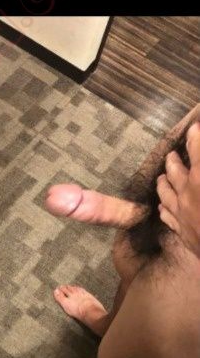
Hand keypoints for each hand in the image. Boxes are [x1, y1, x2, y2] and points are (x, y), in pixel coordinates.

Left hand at [157, 121, 199, 257]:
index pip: (196, 148)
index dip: (195, 136)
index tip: (193, 128)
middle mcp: (188, 189)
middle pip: (175, 169)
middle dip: (173, 159)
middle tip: (171, 154)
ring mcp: (181, 210)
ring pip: (165, 191)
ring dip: (163, 182)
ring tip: (161, 176)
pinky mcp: (180, 229)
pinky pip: (167, 215)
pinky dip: (164, 208)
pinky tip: (162, 207)